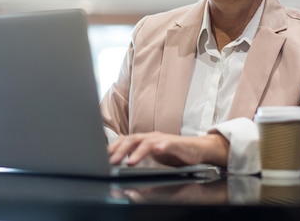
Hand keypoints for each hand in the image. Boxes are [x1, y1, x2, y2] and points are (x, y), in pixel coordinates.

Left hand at [108, 131, 228, 167]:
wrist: (197, 149)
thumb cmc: (174, 152)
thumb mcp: (152, 154)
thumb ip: (138, 154)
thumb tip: (120, 160)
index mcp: (145, 140)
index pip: (126, 140)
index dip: (114, 147)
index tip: (103, 157)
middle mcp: (152, 137)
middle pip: (133, 140)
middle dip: (121, 150)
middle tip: (112, 161)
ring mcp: (164, 139)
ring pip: (148, 143)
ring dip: (138, 152)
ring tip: (130, 162)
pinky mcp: (177, 144)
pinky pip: (168, 143)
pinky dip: (162, 146)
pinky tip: (158, 150)